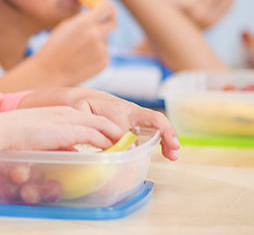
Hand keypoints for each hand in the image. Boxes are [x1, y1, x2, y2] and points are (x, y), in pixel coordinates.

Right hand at [0, 106, 124, 151]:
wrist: (4, 129)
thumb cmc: (17, 135)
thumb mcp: (43, 136)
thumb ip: (61, 143)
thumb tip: (76, 154)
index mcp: (63, 112)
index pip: (91, 118)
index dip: (106, 127)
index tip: (115, 137)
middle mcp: (70, 113)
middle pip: (102, 120)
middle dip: (117, 131)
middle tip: (128, 142)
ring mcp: (70, 120)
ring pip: (103, 126)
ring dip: (117, 137)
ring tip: (128, 147)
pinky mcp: (69, 131)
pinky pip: (96, 136)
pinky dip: (108, 143)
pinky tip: (115, 150)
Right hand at [32, 3, 115, 85]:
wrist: (49, 72)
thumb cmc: (54, 48)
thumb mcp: (65, 27)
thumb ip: (83, 19)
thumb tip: (96, 14)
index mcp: (84, 23)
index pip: (108, 8)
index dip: (107, 10)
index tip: (106, 13)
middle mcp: (95, 35)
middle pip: (114, 23)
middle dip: (107, 24)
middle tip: (98, 29)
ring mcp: (100, 50)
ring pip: (106, 41)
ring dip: (97, 43)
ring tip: (81, 52)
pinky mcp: (103, 62)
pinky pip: (104, 54)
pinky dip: (97, 56)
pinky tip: (83, 60)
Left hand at [65, 88, 179, 160]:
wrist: (88, 98)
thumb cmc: (83, 106)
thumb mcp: (81, 111)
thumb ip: (91, 124)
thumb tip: (106, 142)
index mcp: (116, 109)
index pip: (125, 126)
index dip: (128, 139)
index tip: (131, 153)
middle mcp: (131, 110)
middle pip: (152, 120)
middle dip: (164, 134)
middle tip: (172, 150)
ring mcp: (138, 116)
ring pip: (158, 124)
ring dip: (168, 139)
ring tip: (173, 156)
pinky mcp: (141, 122)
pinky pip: (157, 128)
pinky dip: (164, 141)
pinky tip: (168, 154)